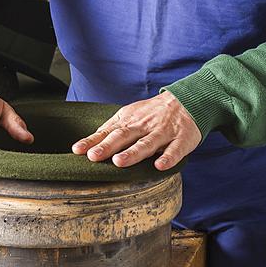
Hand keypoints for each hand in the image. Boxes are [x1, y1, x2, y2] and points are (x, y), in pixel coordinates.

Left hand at [71, 91, 200, 170]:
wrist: (187, 100)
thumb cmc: (152, 113)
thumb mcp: (129, 115)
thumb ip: (110, 130)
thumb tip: (88, 145)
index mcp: (129, 120)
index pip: (107, 131)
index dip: (93, 141)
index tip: (78, 151)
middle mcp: (144, 126)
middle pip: (124, 136)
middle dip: (108, 146)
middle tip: (94, 157)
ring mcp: (163, 132)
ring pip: (147, 143)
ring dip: (133, 153)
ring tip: (119, 162)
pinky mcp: (181, 139)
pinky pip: (174, 150)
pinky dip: (168, 157)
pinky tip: (160, 166)